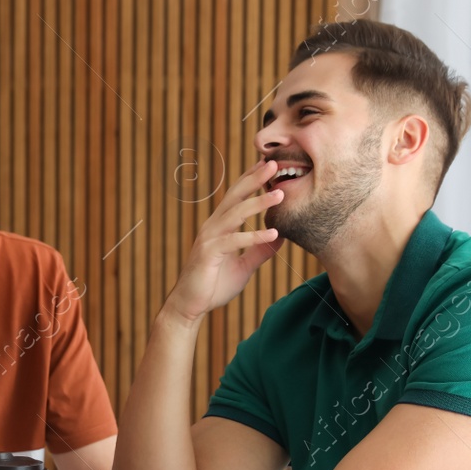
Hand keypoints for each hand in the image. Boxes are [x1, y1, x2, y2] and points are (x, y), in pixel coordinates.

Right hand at [162, 159, 285, 322]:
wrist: (189, 306)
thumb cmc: (213, 285)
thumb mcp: (243, 266)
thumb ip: (259, 251)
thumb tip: (280, 237)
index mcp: (219, 226)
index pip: (237, 197)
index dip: (251, 180)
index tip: (269, 164)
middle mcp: (213, 227)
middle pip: (235, 197)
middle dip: (255, 179)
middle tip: (274, 163)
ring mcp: (209, 238)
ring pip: (235, 214)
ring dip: (258, 203)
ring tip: (280, 194)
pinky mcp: (208, 253)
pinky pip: (234, 241)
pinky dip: (254, 237)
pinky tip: (274, 234)